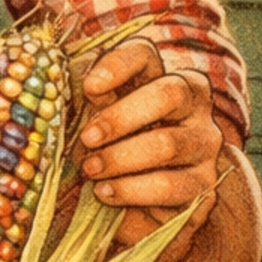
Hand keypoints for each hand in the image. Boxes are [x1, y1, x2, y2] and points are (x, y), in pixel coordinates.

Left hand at [78, 39, 224, 261]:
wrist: (136, 206)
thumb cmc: (109, 151)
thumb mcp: (95, 123)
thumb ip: (87, 106)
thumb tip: (56, 92)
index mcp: (159, 76)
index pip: (145, 54)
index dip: (117, 66)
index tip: (88, 87)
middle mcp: (193, 106)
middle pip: (169, 93)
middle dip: (121, 117)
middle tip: (87, 139)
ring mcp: (204, 145)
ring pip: (168, 144)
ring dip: (121, 158)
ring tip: (90, 170)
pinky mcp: (204, 186)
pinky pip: (170, 187)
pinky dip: (132, 191)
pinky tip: (105, 193)